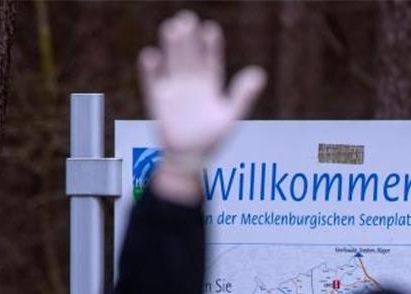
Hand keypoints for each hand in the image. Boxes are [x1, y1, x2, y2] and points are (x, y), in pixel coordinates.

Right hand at [138, 11, 265, 200]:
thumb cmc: (212, 140)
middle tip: (187, 19)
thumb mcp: (232, 116)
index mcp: (210, 87)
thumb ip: (243, 95)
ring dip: (172, 47)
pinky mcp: (158, 100)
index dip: (211, 46)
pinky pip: (153, 81)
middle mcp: (191, 85)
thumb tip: (259, 74)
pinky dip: (152, 69)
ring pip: (173, 63)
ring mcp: (174, 91)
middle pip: (190, 56)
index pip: (211, 61)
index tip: (210, 28)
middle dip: (189, 39)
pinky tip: (152, 55)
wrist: (190, 158)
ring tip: (172, 28)